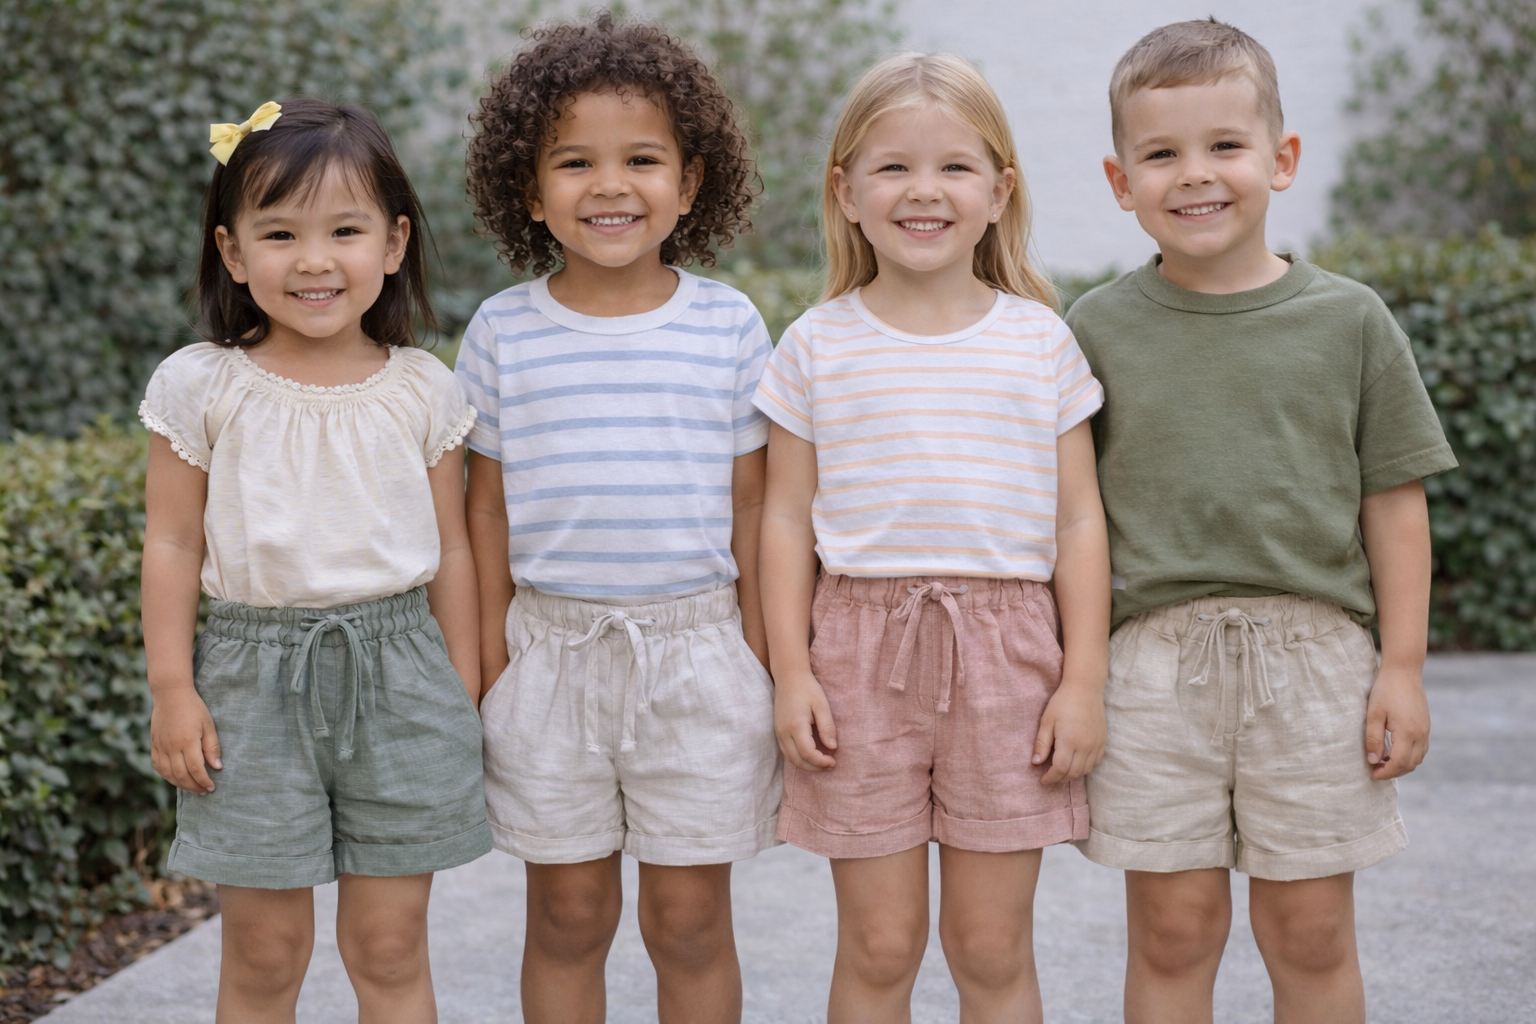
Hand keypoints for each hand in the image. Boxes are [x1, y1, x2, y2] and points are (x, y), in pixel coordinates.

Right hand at [150, 688, 221, 793]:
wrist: (171, 694)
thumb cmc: (194, 708)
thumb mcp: (208, 724)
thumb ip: (212, 747)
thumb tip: (217, 767)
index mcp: (187, 741)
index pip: (196, 769)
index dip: (204, 781)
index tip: (212, 787)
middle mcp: (171, 746)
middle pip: (181, 775)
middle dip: (193, 786)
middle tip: (203, 791)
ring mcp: (160, 746)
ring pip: (167, 774)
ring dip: (180, 784)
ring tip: (192, 787)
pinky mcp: (154, 744)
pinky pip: (157, 766)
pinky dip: (166, 775)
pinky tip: (175, 778)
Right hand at [773, 666, 836, 771]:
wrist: (789, 676)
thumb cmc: (807, 688)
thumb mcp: (822, 705)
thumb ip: (827, 726)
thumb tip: (833, 747)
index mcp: (796, 725)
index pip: (807, 753)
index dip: (821, 761)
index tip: (834, 761)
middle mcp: (783, 731)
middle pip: (797, 760)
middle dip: (814, 767)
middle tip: (830, 765)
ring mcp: (778, 732)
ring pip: (790, 758)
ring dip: (806, 764)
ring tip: (822, 762)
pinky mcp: (777, 730)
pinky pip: (787, 751)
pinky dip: (799, 757)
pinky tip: (811, 754)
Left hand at [1033, 678, 1105, 784]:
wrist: (1085, 688)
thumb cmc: (1062, 702)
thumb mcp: (1046, 721)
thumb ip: (1041, 743)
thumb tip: (1036, 763)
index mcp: (1069, 740)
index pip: (1060, 769)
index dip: (1050, 778)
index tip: (1042, 780)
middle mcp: (1085, 745)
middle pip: (1073, 773)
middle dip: (1060, 779)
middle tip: (1050, 777)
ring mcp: (1096, 744)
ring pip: (1086, 770)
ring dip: (1073, 775)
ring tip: (1062, 771)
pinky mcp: (1103, 741)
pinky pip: (1096, 762)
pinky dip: (1085, 767)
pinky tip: (1076, 763)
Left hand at [1365, 664, 1429, 779]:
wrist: (1404, 671)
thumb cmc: (1386, 691)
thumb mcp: (1374, 714)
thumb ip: (1373, 739)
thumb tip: (1373, 760)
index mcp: (1408, 732)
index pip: (1399, 762)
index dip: (1386, 772)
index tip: (1372, 773)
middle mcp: (1421, 734)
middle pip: (1411, 764)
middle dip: (1393, 771)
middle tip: (1375, 769)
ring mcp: (1426, 730)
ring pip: (1418, 758)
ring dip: (1402, 765)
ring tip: (1382, 761)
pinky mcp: (1426, 726)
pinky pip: (1421, 749)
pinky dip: (1409, 756)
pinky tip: (1394, 751)